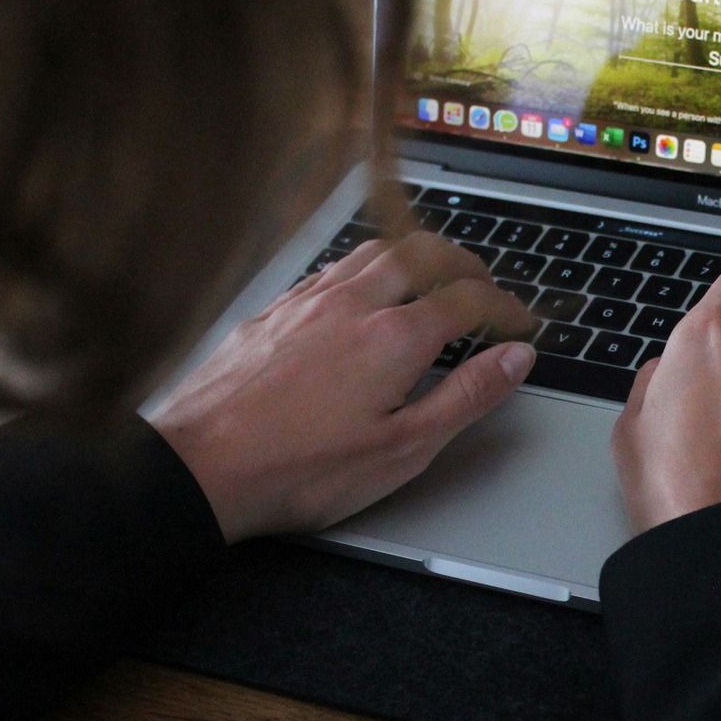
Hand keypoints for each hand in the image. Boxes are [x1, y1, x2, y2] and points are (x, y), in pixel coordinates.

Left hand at [150, 233, 536, 542]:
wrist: (199, 468)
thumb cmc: (298, 469)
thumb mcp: (404, 449)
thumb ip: (466, 397)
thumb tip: (514, 358)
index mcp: (393, 338)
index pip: (467, 300)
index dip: (505, 307)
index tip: (520, 323)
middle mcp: (351, 304)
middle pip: (422, 254)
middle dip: (464, 262)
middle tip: (485, 284)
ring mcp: (306, 302)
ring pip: (373, 251)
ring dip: (414, 255)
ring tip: (431, 275)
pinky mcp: (271, 311)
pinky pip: (330, 268)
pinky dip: (365, 268)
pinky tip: (360, 292)